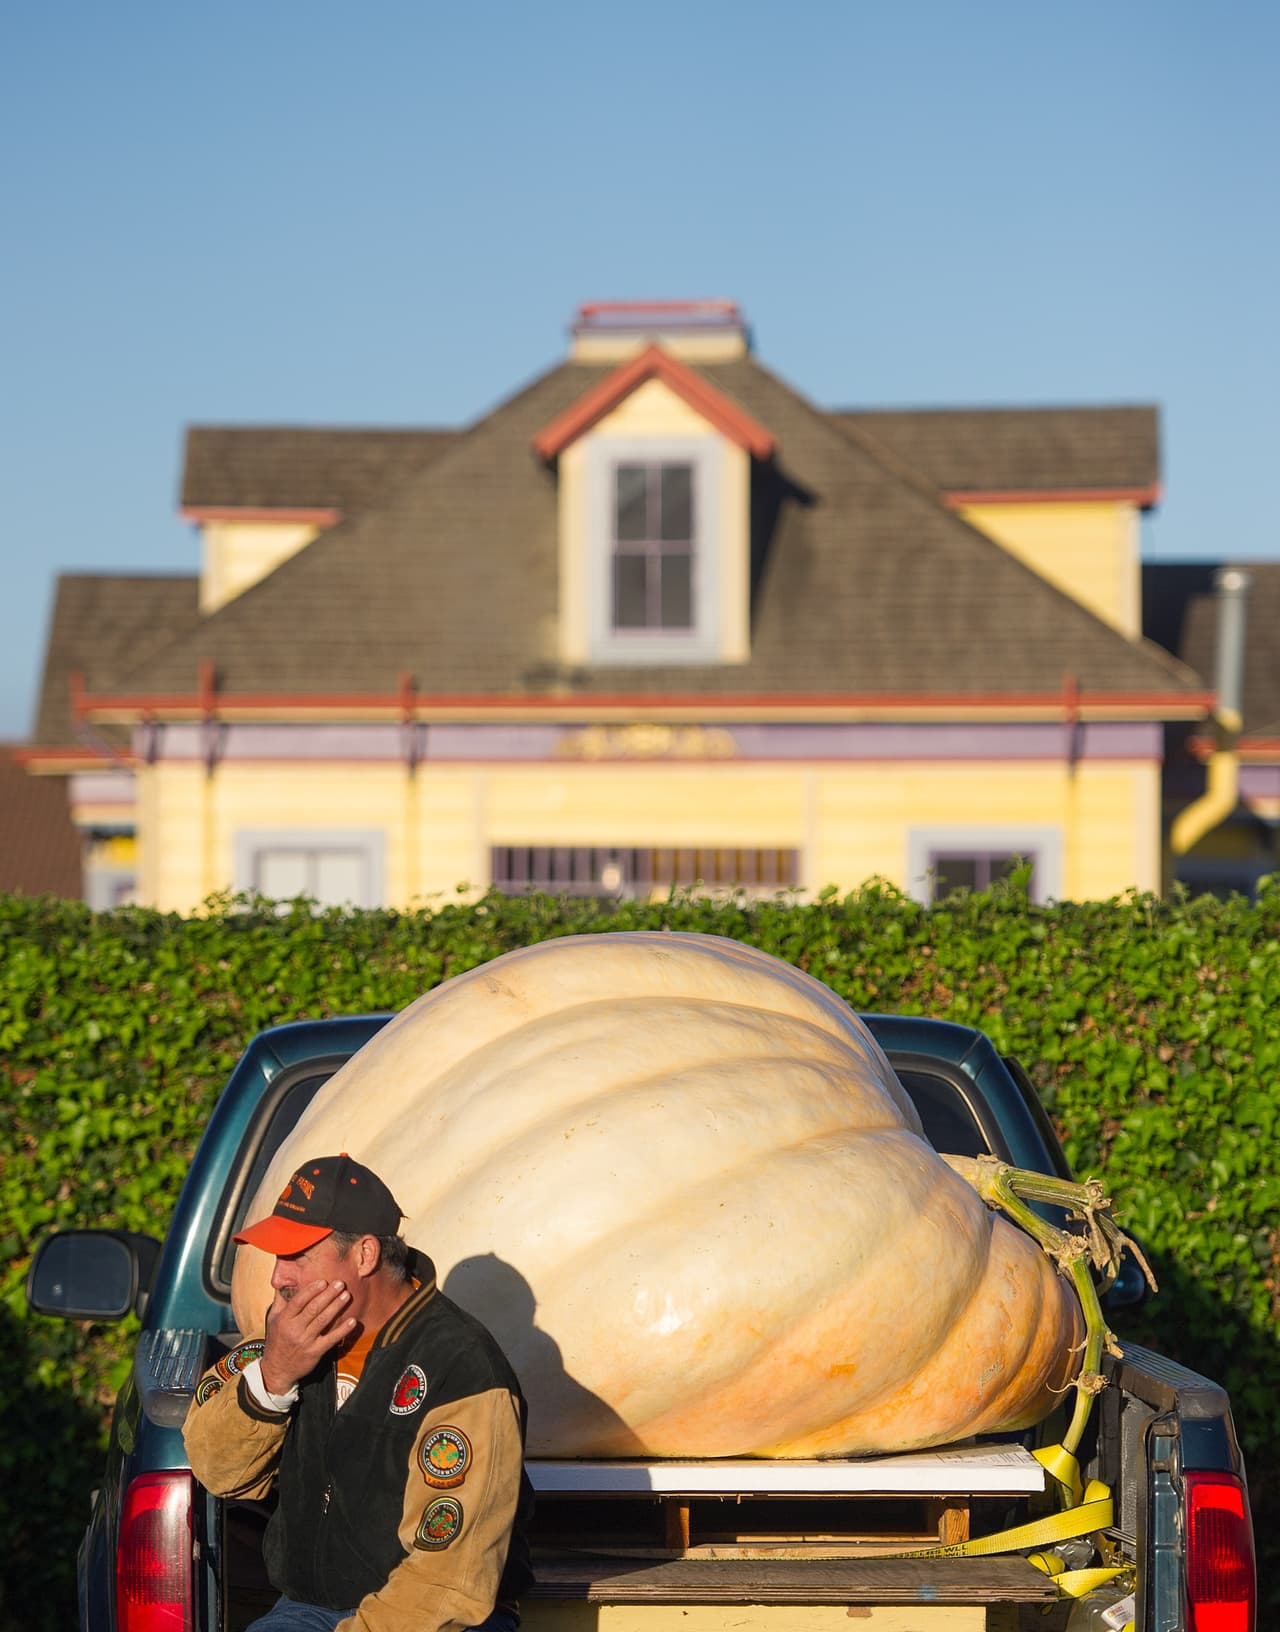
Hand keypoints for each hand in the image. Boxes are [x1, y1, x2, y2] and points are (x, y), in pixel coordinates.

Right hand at [260, 1279, 354, 1394]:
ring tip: (346, 1295)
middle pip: (313, 1308)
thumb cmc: (277, 1341)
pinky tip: (352, 1321)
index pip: (298, 1301)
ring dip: (336, 1307)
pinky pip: (331, 1339)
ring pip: (323, 1320)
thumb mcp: (273, 1320)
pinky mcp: (315, 1352)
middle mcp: (294, 1329)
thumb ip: (280, 1301)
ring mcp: (305, 1341)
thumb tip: (283, 1282)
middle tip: (340, 1284)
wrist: (276, 1370)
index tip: (323, 1282)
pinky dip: (342, 1330)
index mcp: (284, 1320)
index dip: (311, 1290)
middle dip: (328, 1295)